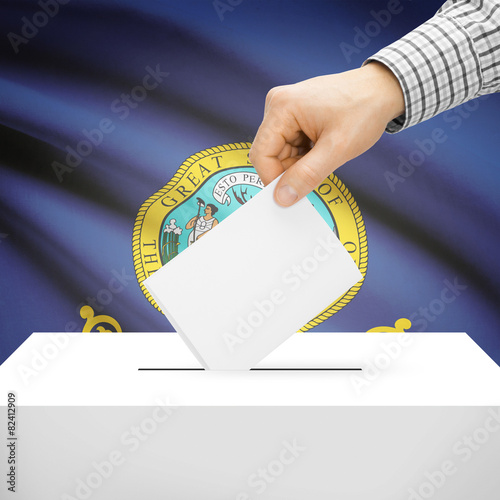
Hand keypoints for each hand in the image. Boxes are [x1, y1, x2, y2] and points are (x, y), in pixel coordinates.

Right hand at [249, 62, 404, 205]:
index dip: (272, 179)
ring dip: (299, 164)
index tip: (289, 196)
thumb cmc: (364, 110)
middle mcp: (277, 104)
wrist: (382, 90)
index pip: (261, 155)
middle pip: (269, 154)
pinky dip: (303, 156)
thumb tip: (282, 197)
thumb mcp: (337, 149)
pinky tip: (322, 150)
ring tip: (325, 156)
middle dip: (289, 171)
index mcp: (282, 107)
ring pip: (280, 153)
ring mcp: (285, 109)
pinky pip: (289, 146)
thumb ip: (307, 175)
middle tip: (317, 173)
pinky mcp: (293, 115)